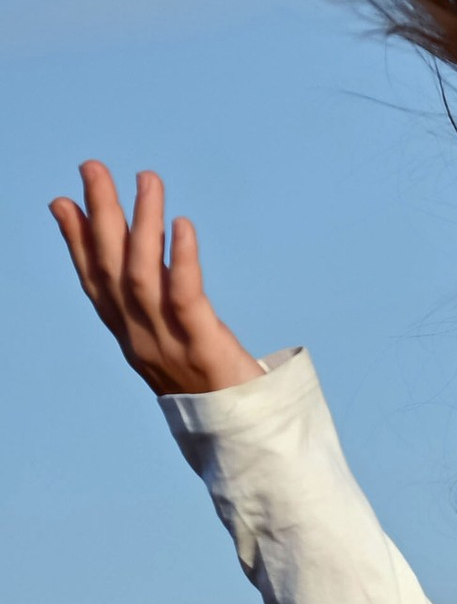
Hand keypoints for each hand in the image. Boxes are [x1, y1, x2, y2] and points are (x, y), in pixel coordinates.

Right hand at [49, 164, 262, 396]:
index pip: (94, 282)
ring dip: (141, 223)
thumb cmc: (210, 381)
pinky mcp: (202, 348)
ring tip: (146, 180)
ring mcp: (168, 345)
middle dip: (100, 215)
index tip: (65, 201)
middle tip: (93, 167)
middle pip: (111, 269)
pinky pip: (185, 297)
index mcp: (130, 336)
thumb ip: (147, 296)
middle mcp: (140, 339)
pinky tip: (182, 225)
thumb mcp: (169, 336)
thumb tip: (133, 263)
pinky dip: (181, 259)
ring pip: (143, 276)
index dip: (76, 242)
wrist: (245, 436)